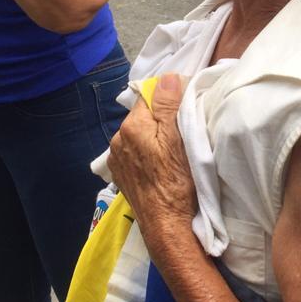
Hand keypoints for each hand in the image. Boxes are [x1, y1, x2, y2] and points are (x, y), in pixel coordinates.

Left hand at [107, 75, 197, 252]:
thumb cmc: (177, 182)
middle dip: (160, 119)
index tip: (184, 111)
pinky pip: (134, 152)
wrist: (166, 224)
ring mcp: (116, 158)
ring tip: (171, 151)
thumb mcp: (178, 139)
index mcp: (131, 126)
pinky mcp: (120, 174)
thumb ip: (168, 106)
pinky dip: (146, 153)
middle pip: (143, 116)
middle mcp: (117, 139)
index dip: (169, 99)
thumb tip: (168, 77)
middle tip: (182, 132)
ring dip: (152, 136)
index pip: (149, 96)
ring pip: (138, 134)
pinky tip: (159, 165)